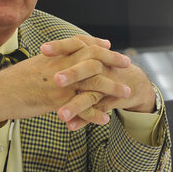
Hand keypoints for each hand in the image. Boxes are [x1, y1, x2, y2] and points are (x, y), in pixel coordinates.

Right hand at [0, 35, 132, 125]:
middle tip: (128, 64)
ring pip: (93, 84)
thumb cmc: (15, 80)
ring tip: (126, 93)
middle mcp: (61, 66)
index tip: (110, 46)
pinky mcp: (57, 102)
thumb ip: (52, 58)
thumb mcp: (36, 64)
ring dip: (112, 88)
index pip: (83, 45)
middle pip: (94, 60)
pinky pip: (81, 108)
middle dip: (113, 61)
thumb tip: (60, 55)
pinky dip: (94, 114)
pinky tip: (105, 119)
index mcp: (56, 56)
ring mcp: (61, 84)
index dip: (99, 46)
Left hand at [42, 36, 156, 130]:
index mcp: (91, 54)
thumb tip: (39, 56)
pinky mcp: (111, 101)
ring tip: (60, 115)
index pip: (75, 45)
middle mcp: (100, 68)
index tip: (42, 50)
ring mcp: (106, 85)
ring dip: (75, 105)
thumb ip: (70, 56)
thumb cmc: (103, 69)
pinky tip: (71, 126)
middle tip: (56, 80)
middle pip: (87, 68)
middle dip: (72, 74)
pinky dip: (84, 119)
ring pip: (91, 95)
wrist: (133, 82)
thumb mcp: (89, 57)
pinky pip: (97, 110)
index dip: (60, 46)